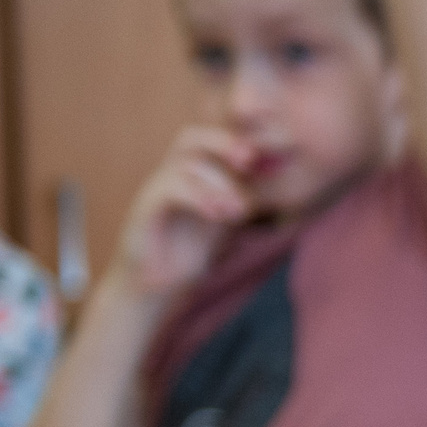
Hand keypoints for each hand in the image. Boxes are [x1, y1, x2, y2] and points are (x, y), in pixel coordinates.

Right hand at [111, 127, 252, 298]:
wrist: (156, 288)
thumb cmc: (191, 254)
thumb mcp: (225, 221)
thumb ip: (244, 198)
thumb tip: (283, 182)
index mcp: (190, 175)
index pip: (207, 139)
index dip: (233, 138)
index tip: (261, 154)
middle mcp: (170, 177)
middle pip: (190, 138)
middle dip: (223, 143)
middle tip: (249, 162)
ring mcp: (154, 191)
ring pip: (184, 164)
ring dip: (219, 183)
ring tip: (240, 212)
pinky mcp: (144, 211)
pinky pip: (169, 190)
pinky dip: (198, 198)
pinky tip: (219, 216)